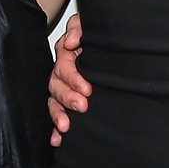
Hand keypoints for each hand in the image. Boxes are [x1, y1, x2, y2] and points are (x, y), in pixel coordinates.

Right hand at [48, 13, 89, 144]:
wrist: (115, 53)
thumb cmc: (100, 41)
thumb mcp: (91, 28)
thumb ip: (79, 28)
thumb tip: (72, 42)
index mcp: (68, 54)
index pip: (64, 65)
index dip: (73, 77)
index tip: (87, 88)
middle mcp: (62, 73)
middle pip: (56, 85)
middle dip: (68, 97)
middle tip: (82, 105)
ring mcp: (63, 89)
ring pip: (54, 101)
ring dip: (58, 114)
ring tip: (66, 126)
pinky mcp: (66, 103)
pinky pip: (57, 115)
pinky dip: (55, 129)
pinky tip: (57, 139)